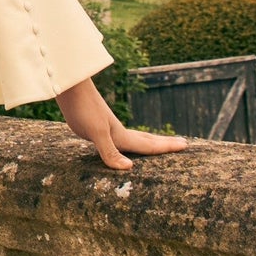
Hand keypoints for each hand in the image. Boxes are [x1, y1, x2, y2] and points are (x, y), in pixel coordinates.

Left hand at [56, 76, 186, 170]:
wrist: (69, 88)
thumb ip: (110, 152)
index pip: (149, 145)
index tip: (186, 145)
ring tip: (159, 143)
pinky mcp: (96, 126)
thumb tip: (129, 168)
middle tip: (183, 143)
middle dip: (165, 144)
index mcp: (121, 136)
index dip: (167, 147)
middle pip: (147, 139)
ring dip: (149, 141)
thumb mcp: (96, 133)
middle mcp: (118, 131)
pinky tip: (122, 141)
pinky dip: (127, 141)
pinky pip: (118, 138)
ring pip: (134, 137)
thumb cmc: (82, 109)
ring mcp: (108, 128)